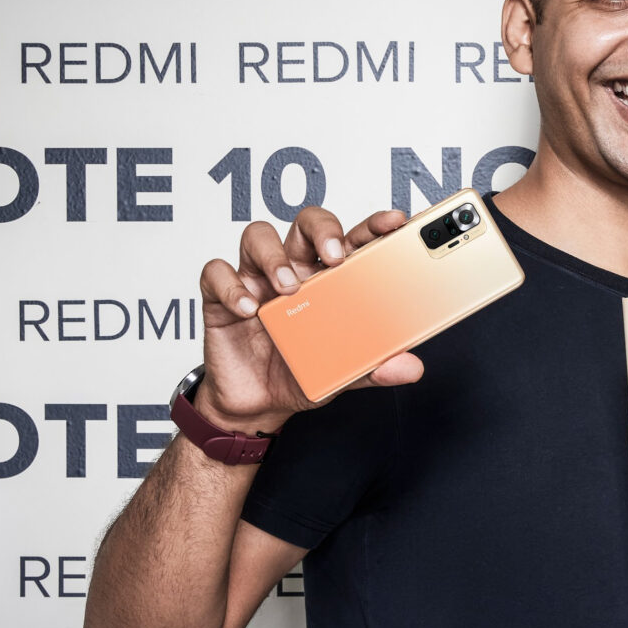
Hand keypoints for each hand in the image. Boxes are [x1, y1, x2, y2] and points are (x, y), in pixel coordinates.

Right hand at [195, 206, 424, 431]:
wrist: (257, 404)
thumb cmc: (299, 374)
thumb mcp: (341, 373)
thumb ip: (374, 368)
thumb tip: (410, 366)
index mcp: (329, 281)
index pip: (352, 239)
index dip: (373, 225)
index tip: (394, 223)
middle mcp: (294, 270)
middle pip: (308, 224)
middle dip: (324, 229)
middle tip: (336, 254)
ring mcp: (257, 280)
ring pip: (260, 236)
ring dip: (275, 256)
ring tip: (288, 288)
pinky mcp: (222, 297)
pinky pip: (218, 273)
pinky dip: (231, 286)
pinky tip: (248, 309)